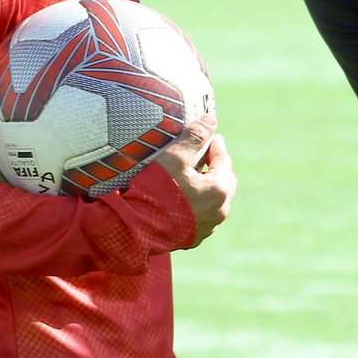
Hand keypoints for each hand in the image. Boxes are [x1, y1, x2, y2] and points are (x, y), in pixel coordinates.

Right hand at [152, 117, 235, 246]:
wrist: (132, 230)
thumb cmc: (153, 191)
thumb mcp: (173, 158)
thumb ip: (194, 137)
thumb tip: (211, 120)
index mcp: (218, 190)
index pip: (224, 160)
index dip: (217, 146)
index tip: (212, 137)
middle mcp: (219, 211)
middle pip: (225, 181)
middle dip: (217, 166)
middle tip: (206, 155)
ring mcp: (207, 227)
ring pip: (217, 201)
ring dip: (210, 186)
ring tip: (196, 175)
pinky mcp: (194, 237)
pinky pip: (205, 216)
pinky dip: (201, 204)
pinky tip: (187, 197)